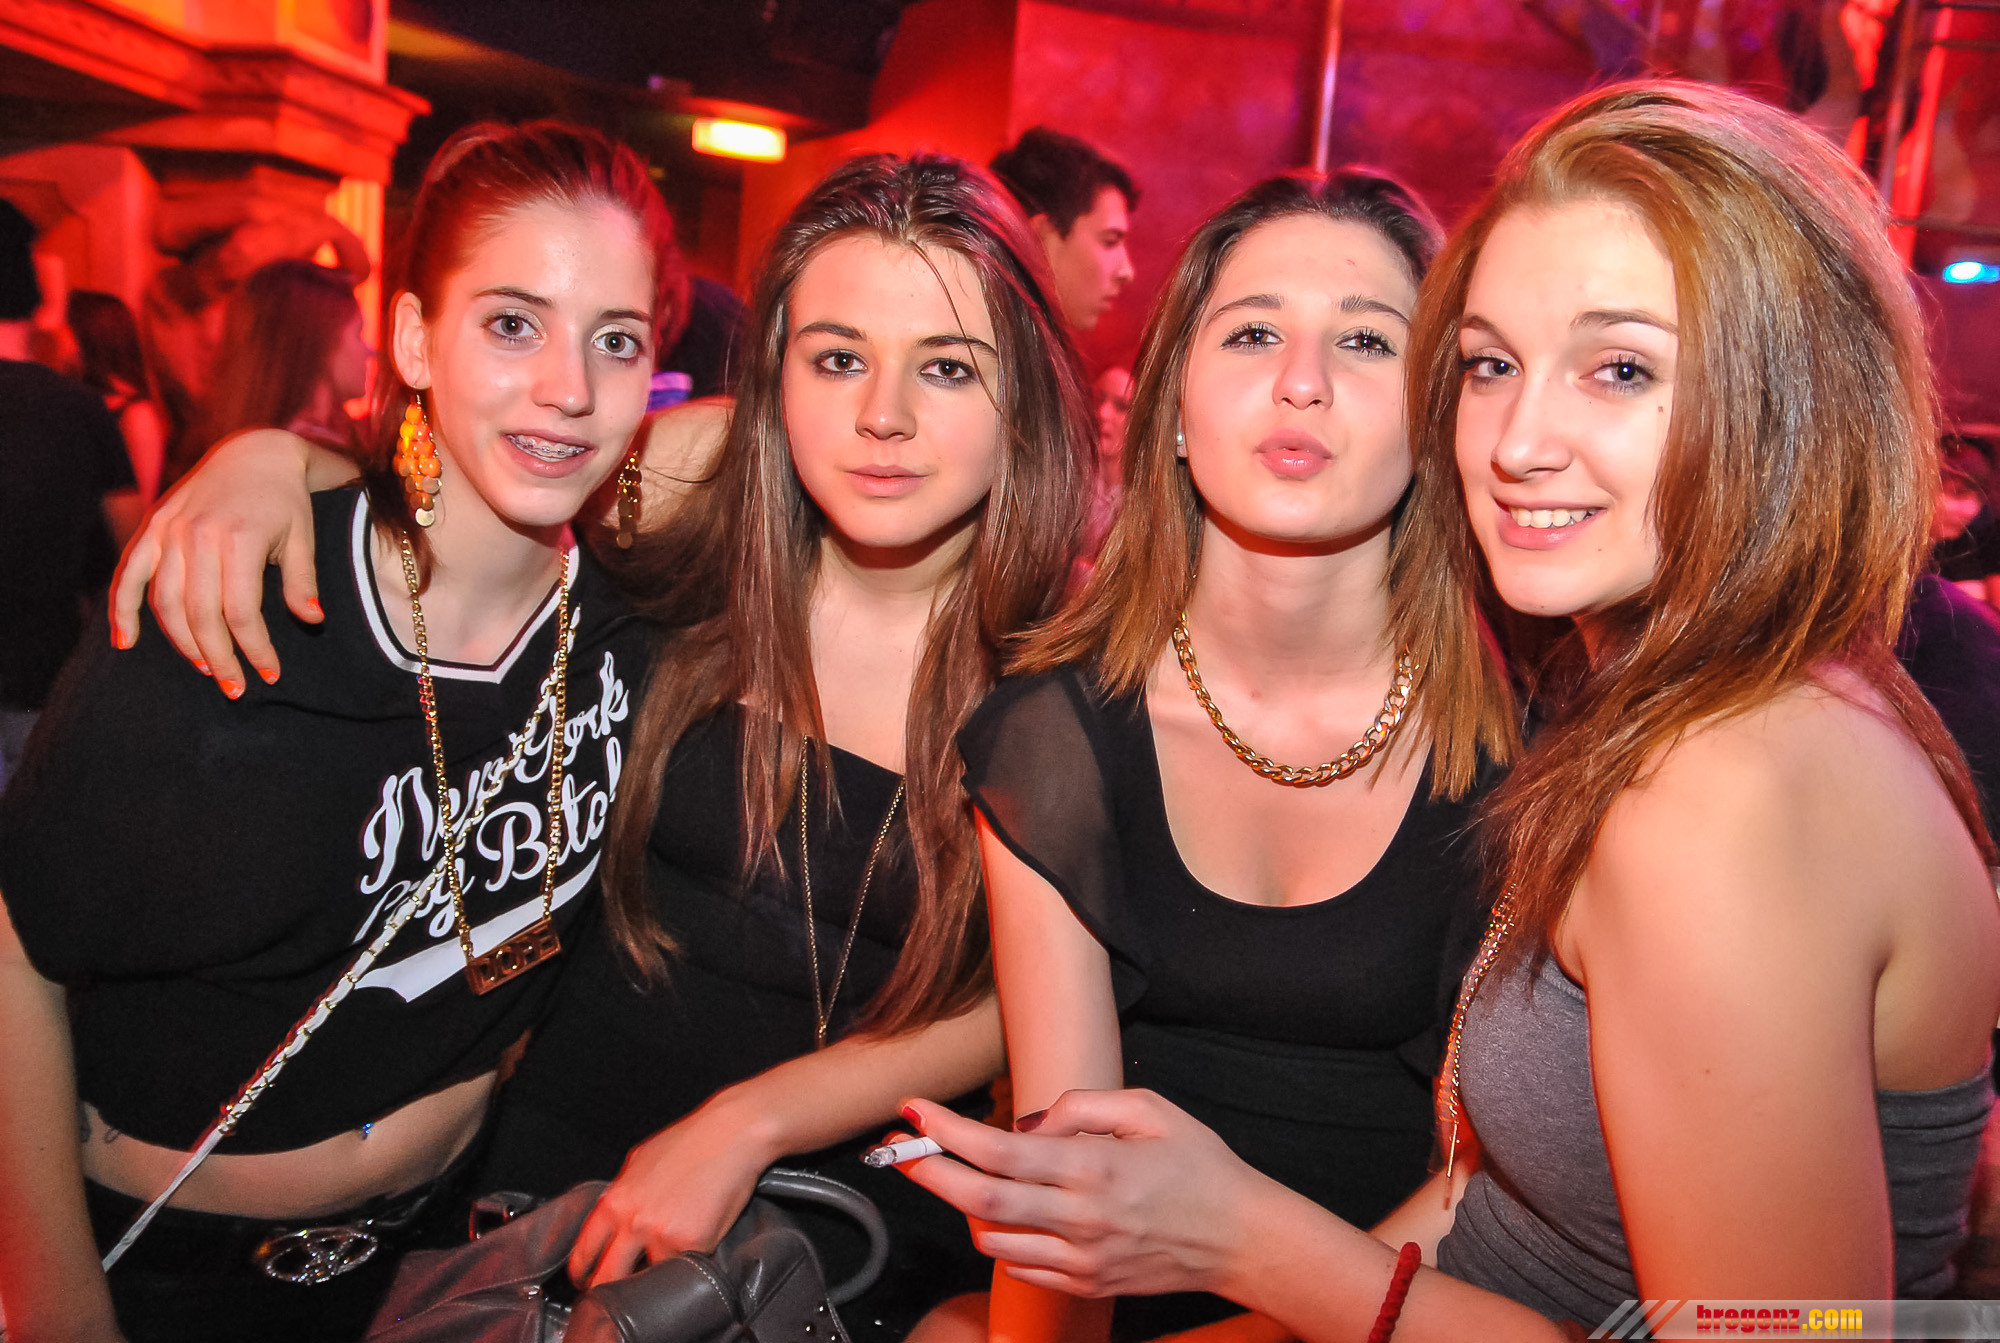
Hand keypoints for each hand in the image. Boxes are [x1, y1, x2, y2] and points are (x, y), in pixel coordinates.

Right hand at [109, 429, 323, 694]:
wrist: (255, 453)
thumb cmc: (286, 501)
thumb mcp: (304, 538)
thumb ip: (303, 581)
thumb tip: (312, 621)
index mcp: (240, 538)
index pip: (241, 611)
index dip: (254, 649)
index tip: (269, 674)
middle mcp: (198, 535)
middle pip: (200, 614)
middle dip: (218, 657)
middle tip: (235, 687)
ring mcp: (170, 531)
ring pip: (165, 601)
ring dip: (182, 642)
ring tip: (206, 667)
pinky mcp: (152, 528)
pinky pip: (129, 574)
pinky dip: (123, 609)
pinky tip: (126, 641)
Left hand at [567, 1100, 778, 1287]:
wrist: (734, 1133)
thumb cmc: (691, 1140)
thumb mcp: (640, 1160)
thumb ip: (621, 1194)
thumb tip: (610, 1215)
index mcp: (615, 1202)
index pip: (583, 1254)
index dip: (582, 1274)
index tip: (587, 1281)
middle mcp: (634, 1223)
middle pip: (606, 1280)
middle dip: (608, 1293)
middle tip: (616, 1298)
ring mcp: (664, 1237)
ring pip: (647, 1280)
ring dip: (652, 1280)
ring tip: (662, 1270)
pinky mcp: (696, 1246)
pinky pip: (684, 1268)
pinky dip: (688, 1264)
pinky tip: (695, 1246)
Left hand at [895, 1089, 1269, 1299]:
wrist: (1242, 1239)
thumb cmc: (1200, 1167)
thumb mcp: (1151, 1110)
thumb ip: (1084, 1104)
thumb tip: (1031, 1118)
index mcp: (1094, 1168)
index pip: (1000, 1151)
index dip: (947, 1131)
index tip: (914, 1110)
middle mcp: (1081, 1217)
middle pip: (979, 1201)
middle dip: (928, 1173)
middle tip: (899, 1150)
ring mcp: (1081, 1258)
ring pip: (992, 1239)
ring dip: (966, 1208)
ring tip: (966, 1178)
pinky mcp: (1085, 1284)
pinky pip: (1019, 1266)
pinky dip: (1001, 1239)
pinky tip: (1010, 1214)